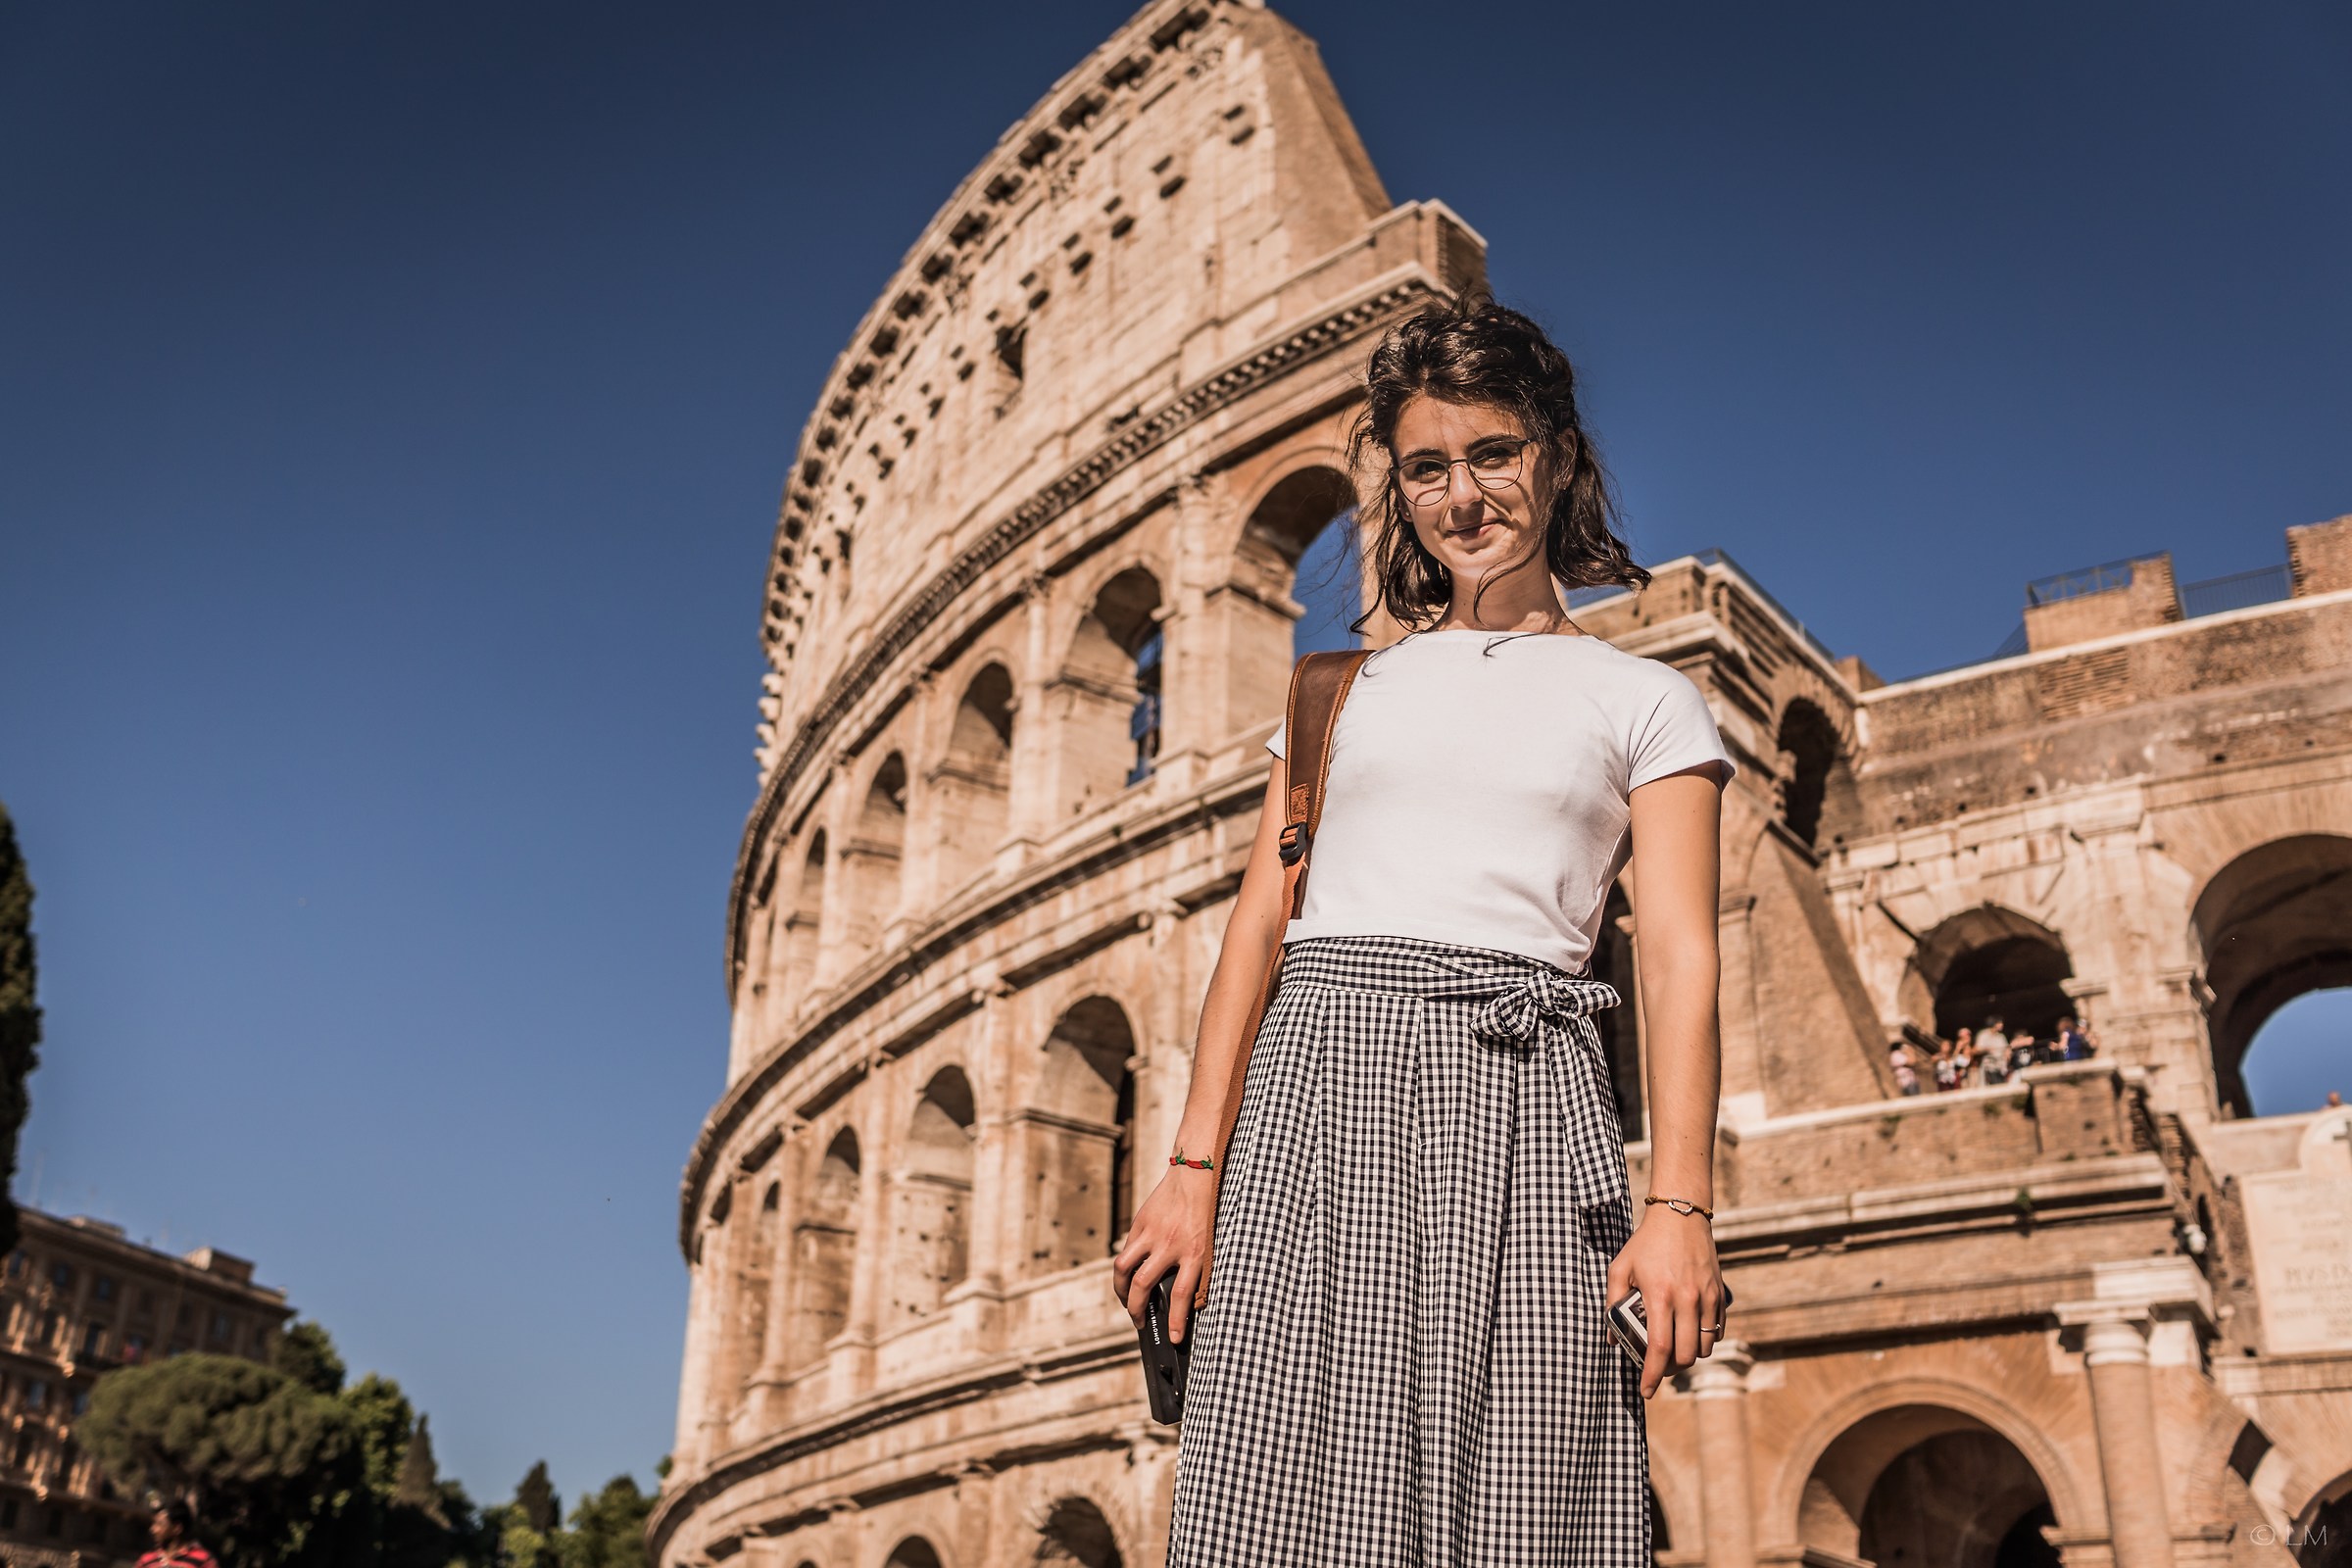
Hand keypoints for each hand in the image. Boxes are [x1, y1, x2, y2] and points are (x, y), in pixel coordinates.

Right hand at [1110, 1163, 1219, 1342]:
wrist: (1198, 1172)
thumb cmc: (1211, 1208)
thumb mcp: (1212, 1241)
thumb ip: (1198, 1265)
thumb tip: (1189, 1295)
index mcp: (1194, 1252)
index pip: (1181, 1295)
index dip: (1175, 1321)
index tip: (1173, 1338)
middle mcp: (1170, 1245)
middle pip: (1144, 1286)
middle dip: (1137, 1311)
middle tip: (1140, 1322)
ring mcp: (1152, 1233)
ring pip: (1123, 1269)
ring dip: (1121, 1290)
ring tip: (1126, 1301)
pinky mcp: (1141, 1223)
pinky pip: (1126, 1250)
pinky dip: (1125, 1267)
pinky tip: (1129, 1274)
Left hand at [1604, 1206, 1724, 1398]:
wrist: (1680, 1216)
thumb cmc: (1646, 1243)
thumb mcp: (1620, 1268)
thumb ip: (1612, 1303)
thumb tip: (1612, 1339)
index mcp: (1660, 1295)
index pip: (1659, 1347)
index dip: (1652, 1375)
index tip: (1646, 1391)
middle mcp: (1687, 1300)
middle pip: (1686, 1355)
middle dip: (1671, 1369)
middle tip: (1657, 1366)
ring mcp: (1707, 1298)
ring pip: (1704, 1348)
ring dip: (1689, 1356)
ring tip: (1672, 1349)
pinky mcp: (1719, 1295)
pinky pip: (1716, 1332)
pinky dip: (1704, 1341)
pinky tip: (1689, 1334)